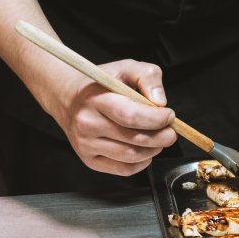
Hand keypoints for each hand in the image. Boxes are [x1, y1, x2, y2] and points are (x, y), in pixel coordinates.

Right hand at [52, 59, 177, 175]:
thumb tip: (160, 102)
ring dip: (154, 150)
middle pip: (134, 139)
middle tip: (170, 131)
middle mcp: (87, 124)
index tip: (169, 115)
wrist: (68, 97)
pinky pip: (123, 170)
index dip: (157, 119)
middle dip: (162, 137)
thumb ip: (148, 77)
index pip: (131, 116)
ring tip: (159, 138)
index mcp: (96, 99)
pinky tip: (145, 150)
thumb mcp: (126, 68)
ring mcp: (86, 145)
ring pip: (131, 157)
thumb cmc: (101, 83)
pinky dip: (142, 163)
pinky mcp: (89, 160)